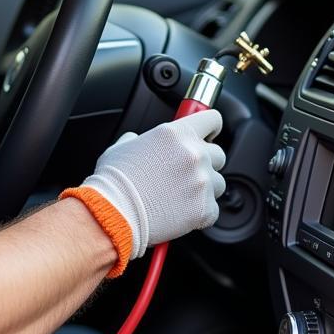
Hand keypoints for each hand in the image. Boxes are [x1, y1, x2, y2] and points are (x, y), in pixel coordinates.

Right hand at [79, 110, 225, 258]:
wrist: (114, 211)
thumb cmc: (115, 181)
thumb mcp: (123, 147)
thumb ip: (140, 139)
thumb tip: (140, 141)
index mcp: (176, 133)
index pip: (212, 120)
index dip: (209, 129)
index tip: (206, 136)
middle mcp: (194, 154)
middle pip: (218, 154)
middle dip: (205, 163)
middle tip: (184, 173)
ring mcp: (202, 182)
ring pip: (218, 183)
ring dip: (204, 188)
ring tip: (179, 196)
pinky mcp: (205, 208)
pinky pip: (213, 209)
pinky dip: (199, 213)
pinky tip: (179, 212)